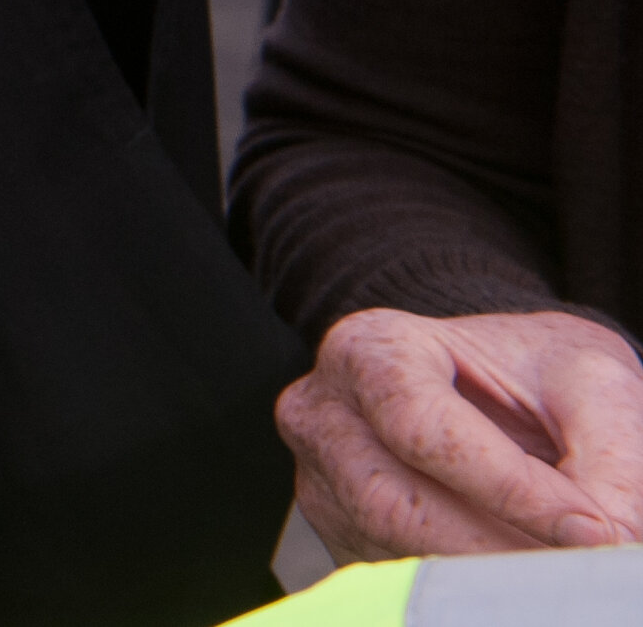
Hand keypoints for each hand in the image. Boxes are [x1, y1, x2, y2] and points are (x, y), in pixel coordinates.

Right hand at [282, 308, 642, 558]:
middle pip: (395, 504)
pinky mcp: (342, 534)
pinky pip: (397, 576)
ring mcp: (324, 480)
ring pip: (397, 552)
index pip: (423, 430)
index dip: (510, 490)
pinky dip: (466, 587)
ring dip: (486, 575)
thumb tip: (614, 540)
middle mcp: (327, 415)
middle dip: (499, 550)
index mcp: (373, 351)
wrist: (493, 388)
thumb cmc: (528, 372)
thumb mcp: (586, 380)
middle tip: (577, 571)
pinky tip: (515, 573)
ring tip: (555, 572)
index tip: (593, 531)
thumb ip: (608, 452)